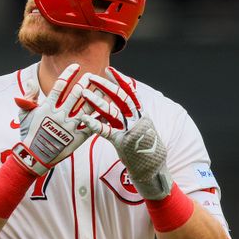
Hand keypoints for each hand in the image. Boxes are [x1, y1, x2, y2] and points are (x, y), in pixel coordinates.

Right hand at [12, 63, 92, 175]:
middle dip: (85, 82)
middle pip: (76, 94)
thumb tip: (31, 81)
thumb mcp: (24, 115)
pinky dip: (100, 118)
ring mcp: (70, 127)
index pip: (60, 86)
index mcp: (48, 107)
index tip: (76, 66)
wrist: (35, 157)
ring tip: (102, 88)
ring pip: (87, 107)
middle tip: (91, 75)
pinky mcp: (78, 139)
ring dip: (95, 96)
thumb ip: (28, 97)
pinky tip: (107, 109)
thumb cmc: (29, 134)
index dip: (69, 74)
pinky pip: (92, 126)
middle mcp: (60, 115)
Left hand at [80, 69, 172, 199]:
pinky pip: (106, 131)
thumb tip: (126, 104)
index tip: (109, 70)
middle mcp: (137, 119)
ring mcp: (129, 130)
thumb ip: (134, 116)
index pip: (130, 92)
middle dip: (105, 86)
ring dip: (97, 101)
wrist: (153, 168)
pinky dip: (94, 124)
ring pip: (112, 111)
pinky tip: (84, 118)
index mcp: (142, 114)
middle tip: (92, 77)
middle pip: (120, 97)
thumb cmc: (145, 148)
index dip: (120, 80)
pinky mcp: (121, 142)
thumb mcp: (143, 128)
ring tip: (84, 93)